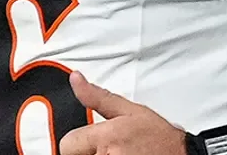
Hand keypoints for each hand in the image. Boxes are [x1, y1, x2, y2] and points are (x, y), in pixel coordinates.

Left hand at [59, 71, 186, 154]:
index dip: (77, 142)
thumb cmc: (159, 138)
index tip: (90, 142)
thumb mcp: (129, 110)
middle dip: (88, 152)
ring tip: (115, 154)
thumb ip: (97, 97)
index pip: (67, 144)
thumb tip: (76, 79)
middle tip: (108, 149)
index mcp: (106, 137)